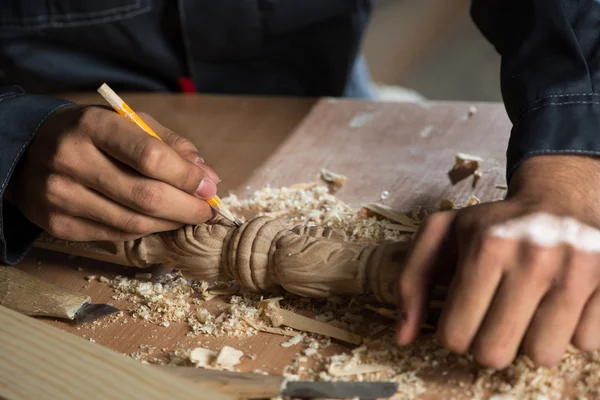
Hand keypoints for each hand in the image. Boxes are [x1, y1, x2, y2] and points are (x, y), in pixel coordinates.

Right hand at [6, 105, 219, 240]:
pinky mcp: (58, 224)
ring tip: (188, 216)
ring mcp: (60, 195)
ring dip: (171, 223)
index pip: (150, 157)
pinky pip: (117, 235)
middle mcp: (71, 159)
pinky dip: (146, 230)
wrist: (29, 151)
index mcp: (93, 125)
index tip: (209, 187)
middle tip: (208, 211)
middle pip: (145, 196)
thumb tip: (208, 177)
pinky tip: (157, 220)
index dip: (186, 177)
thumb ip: (170, 145)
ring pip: (133, 222)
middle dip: (187, 208)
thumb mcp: (128, 123)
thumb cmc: (92, 134)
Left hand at [395, 155, 599, 367]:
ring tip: (528, 310)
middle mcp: (535, 257)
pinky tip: (560, 303)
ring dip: (530, 341)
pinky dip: (569, 332)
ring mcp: (579, 271)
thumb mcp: (442, 235)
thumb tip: (401, 337)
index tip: (462, 318)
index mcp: (487, 246)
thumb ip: (412, 281)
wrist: (560, 196)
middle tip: (493, 320)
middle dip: (488, 344)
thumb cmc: (493, 223)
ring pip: (542, 356)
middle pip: (495, 353)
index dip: (454, 334)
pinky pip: (585, 344)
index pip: (456, 335)